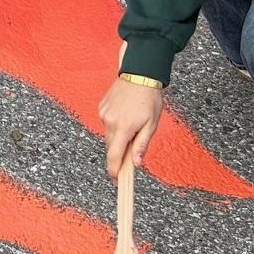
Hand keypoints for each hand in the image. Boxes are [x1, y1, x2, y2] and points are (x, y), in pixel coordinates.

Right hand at [98, 48, 163, 177]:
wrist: (139, 74)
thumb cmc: (149, 98)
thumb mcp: (151, 124)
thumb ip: (142, 145)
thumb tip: (136, 163)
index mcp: (124, 128)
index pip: (114, 156)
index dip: (114, 171)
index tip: (116, 180)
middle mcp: (110, 122)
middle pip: (111, 147)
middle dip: (119, 154)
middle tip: (132, 152)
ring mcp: (104, 114)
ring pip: (109, 135)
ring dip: (118, 138)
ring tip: (132, 126)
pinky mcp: (102, 107)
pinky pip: (107, 123)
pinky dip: (115, 125)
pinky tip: (125, 116)